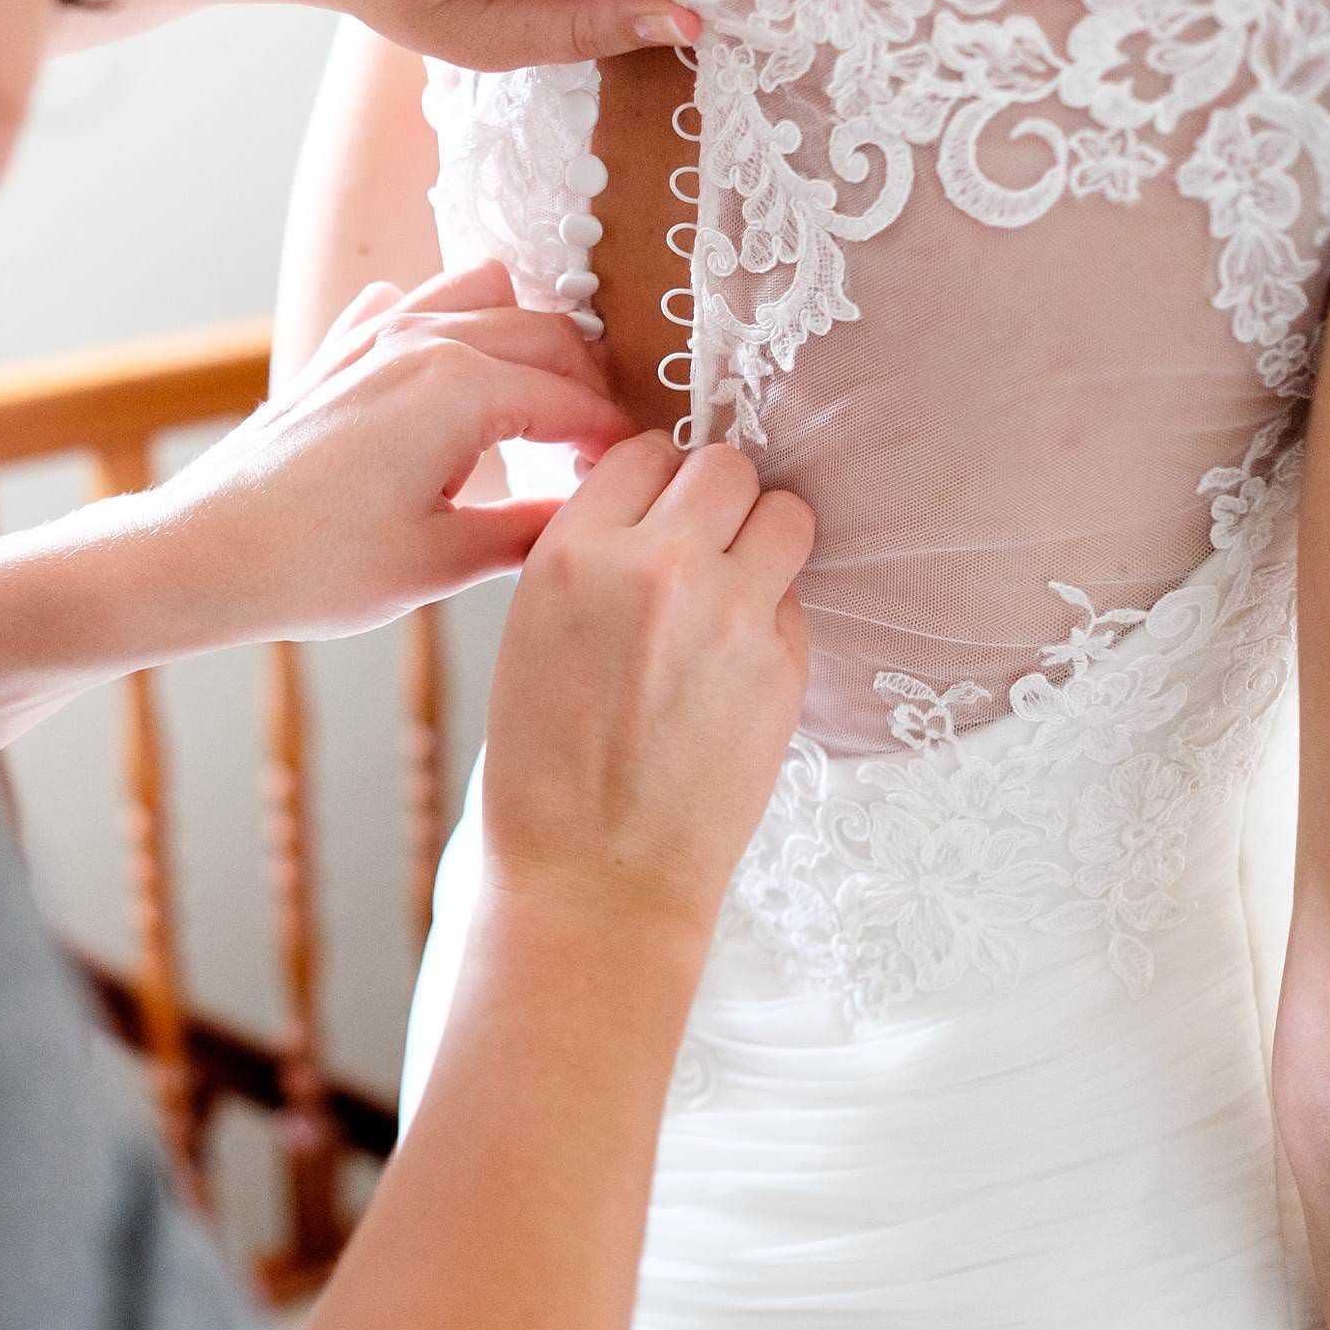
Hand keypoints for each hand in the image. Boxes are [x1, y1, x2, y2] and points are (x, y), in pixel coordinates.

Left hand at [152, 262, 635, 644]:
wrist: (205, 554)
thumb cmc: (315, 567)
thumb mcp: (441, 563)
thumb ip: (530, 529)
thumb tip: (591, 519)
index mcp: (460, 387)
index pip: (575, 399)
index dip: (615, 440)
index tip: (633, 477)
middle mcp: (422, 339)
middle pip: (547, 334)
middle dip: (587, 387)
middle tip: (600, 451)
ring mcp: (375, 333)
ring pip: (487, 293)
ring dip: (529, 338)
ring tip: (543, 405)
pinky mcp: (339, 348)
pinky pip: (418, 301)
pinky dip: (455, 322)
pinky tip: (457, 381)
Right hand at [480, 432, 813, 942]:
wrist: (592, 877)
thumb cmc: (545, 765)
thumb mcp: (532, 634)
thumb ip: (591, 558)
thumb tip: (649, 507)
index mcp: (574, 553)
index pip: (643, 452)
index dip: (653, 483)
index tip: (654, 515)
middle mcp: (658, 567)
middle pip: (725, 466)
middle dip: (717, 500)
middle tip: (704, 548)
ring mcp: (730, 613)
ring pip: (785, 513)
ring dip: (766, 540)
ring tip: (738, 589)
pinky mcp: (783, 664)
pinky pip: (797, 598)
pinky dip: (775, 616)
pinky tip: (737, 667)